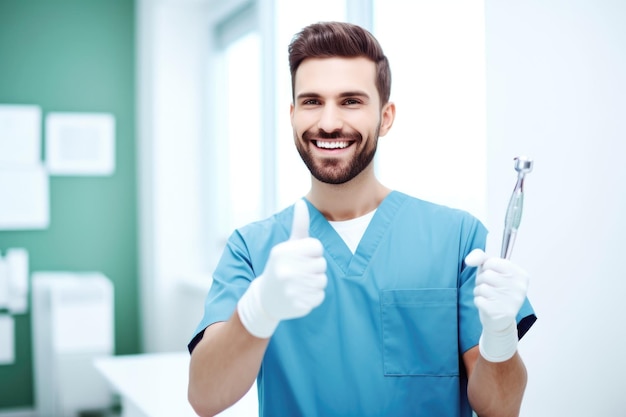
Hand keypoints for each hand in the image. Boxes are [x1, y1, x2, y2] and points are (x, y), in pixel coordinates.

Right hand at [237, 199, 327, 337]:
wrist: (265, 299)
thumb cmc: (281, 266)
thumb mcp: (287, 246)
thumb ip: (298, 225)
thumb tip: (301, 202)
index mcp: (283, 252)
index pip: (317, 248)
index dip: (312, 253)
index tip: (300, 259)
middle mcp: (285, 270)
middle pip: (322, 265)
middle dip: (314, 269)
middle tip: (298, 273)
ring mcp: (290, 289)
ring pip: (322, 281)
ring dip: (314, 283)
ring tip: (299, 284)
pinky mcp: (297, 305)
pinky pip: (319, 297)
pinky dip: (312, 297)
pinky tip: (299, 296)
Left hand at [465, 249, 528, 361]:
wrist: (499, 320)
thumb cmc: (494, 290)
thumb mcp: (490, 270)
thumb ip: (480, 257)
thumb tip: (468, 260)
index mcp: (521, 275)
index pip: (492, 262)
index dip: (486, 268)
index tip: (493, 275)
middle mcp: (520, 287)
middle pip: (487, 275)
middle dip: (481, 281)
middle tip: (490, 289)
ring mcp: (512, 301)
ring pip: (482, 287)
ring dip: (479, 292)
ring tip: (488, 297)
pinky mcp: (501, 312)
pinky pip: (478, 300)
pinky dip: (478, 301)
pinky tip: (487, 306)